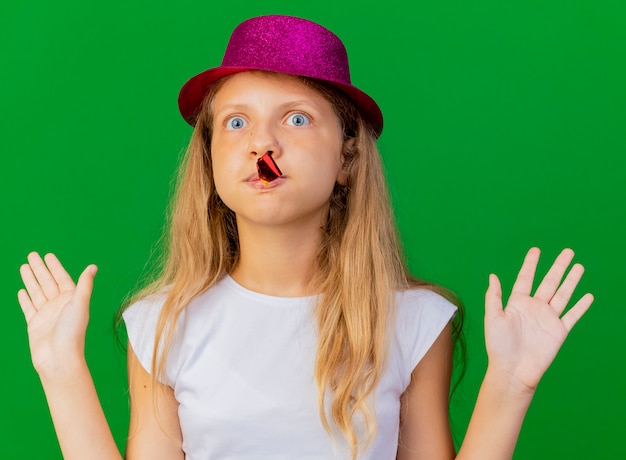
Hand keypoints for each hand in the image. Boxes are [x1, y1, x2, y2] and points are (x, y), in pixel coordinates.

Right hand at [18, 252, 97, 377]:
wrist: (59, 358)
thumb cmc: (72, 332)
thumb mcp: (80, 304)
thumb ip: (84, 285)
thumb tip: (93, 267)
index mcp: (71, 299)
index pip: (62, 278)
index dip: (55, 266)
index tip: (48, 255)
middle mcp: (59, 305)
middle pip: (47, 282)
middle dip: (39, 269)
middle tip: (31, 254)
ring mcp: (46, 314)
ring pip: (36, 292)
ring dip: (30, 280)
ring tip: (23, 266)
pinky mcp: (35, 324)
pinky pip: (29, 307)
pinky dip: (25, 299)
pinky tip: (22, 290)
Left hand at [484, 248, 592, 391]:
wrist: (513, 370)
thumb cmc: (498, 346)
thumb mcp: (493, 318)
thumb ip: (494, 297)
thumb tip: (493, 276)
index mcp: (517, 303)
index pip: (525, 278)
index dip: (531, 264)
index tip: (536, 250)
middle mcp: (534, 308)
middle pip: (549, 282)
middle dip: (558, 267)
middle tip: (568, 251)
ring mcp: (548, 319)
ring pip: (562, 294)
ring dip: (571, 281)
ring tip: (579, 266)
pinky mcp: (559, 331)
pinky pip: (572, 315)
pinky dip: (580, 306)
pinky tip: (588, 295)